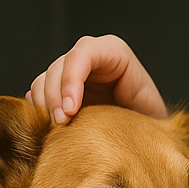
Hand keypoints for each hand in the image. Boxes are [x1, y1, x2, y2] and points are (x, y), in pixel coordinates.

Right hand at [28, 34, 168, 124]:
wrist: (145, 134)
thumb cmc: (151, 122)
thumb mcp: (151, 112)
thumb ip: (133, 107)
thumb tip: (119, 122)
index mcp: (115, 52)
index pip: (84, 52)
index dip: (71, 79)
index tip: (71, 111)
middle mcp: (91, 57)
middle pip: (58, 66)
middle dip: (55, 97)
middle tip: (61, 125)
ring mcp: (72, 72)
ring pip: (43, 80)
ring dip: (44, 106)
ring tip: (57, 130)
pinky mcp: (59, 90)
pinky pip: (37, 95)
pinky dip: (38, 111)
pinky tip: (48, 128)